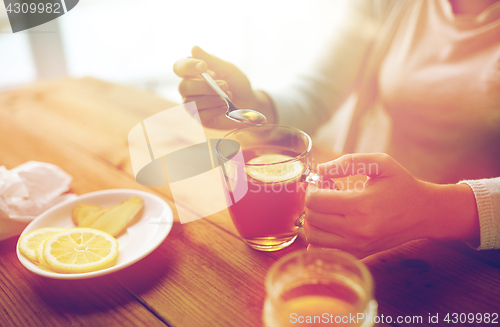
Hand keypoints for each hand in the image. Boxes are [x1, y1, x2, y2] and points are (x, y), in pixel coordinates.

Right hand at [173, 46, 274, 129]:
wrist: (250, 102)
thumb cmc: (237, 83)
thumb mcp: (227, 69)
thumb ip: (211, 60)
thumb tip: (194, 48)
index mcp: (192, 73)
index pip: (179, 67)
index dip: (187, 66)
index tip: (203, 66)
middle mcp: (189, 89)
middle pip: (183, 87)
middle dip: (205, 86)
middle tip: (225, 85)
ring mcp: (193, 105)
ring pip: (190, 102)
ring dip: (211, 98)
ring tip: (228, 96)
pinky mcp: (200, 118)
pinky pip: (200, 115)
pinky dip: (214, 109)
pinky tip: (225, 107)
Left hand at [304, 153, 479, 257]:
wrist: (425, 213)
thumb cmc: (402, 185)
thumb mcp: (381, 163)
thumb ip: (348, 162)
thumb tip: (320, 170)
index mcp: (361, 205)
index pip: (315, 201)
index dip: (312, 188)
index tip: (320, 182)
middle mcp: (357, 229)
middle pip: (312, 218)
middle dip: (312, 202)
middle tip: (325, 193)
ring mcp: (357, 245)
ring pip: (313, 237)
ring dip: (313, 221)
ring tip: (327, 209)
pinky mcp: (358, 254)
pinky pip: (324, 251)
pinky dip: (319, 238)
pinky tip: (330, 224)